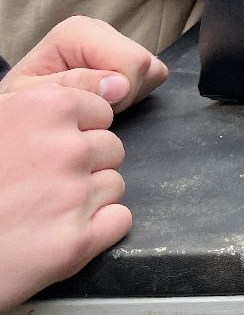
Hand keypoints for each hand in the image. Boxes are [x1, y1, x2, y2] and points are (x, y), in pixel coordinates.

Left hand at [0, 16, 166, 113]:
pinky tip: (108, 99)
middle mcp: (100, 29)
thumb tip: (120, 85)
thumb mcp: (32, 97)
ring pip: (153, 70)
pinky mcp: (125, 54)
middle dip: (125, 95)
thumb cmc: (22, 102)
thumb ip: (72, 86)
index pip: (132, 61)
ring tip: (98, 102)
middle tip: (92, 107)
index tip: (89, 108)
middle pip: (144, 64)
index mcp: (77, 31)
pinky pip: (152, 74)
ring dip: (131, 95)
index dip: (120, 94)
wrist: (22, 108)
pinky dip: (135, 93)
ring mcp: (115, 40)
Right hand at [0, 86, 130, 306]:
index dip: (76, 131)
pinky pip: (118, 221)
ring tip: (43, 209)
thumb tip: (112, 84)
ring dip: (89, 197)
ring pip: (114, 184)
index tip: (46, 148)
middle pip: (111, 148)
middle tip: (41, 184)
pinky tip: (58, 232)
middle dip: (85, 164)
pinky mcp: (78, 242)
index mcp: (45, 108)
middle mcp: (67, 148)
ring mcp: (75, 196)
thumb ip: (45, 100)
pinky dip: (97, 229)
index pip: (100, 110)